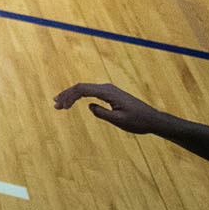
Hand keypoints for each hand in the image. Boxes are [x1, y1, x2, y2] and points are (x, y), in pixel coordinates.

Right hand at [54, 82, 171, 135]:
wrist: (153, 119)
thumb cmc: (138, 122)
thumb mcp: (119, 121)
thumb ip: (102, 113)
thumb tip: (90, 106)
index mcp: (108, 92)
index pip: (82, 90)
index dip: (69, 97)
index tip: (61, 107)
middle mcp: (106, 88)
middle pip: (81, 87)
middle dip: (66, 95)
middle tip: (55, 105)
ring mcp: (108, 90)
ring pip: (84, 89)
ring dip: (71, 95)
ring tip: (60, 103)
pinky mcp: (110, 95)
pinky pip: (90, 92)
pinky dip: (80, 97)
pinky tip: (73, 102)